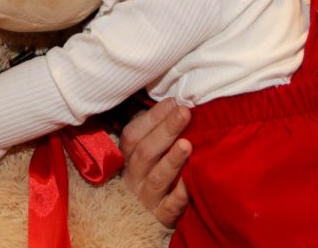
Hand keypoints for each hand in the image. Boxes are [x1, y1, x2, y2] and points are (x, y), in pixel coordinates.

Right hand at [119, 97, 191, 227]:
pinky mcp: (161, 216)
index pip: (133, 134)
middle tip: (184, 113)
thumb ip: (153, 126)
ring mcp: (146, 197)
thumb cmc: (153, 168)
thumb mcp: (146, 146)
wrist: (145, 215)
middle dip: (165, 130)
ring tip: (187, 144)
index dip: (152, 117)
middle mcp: (133, 176)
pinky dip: (180, 194)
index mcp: (126, 156)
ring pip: (157, 178)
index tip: (173, 102)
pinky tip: (191, 181)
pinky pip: (170, 206)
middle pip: (145, 152)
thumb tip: (173, 101)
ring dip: (172, 160)